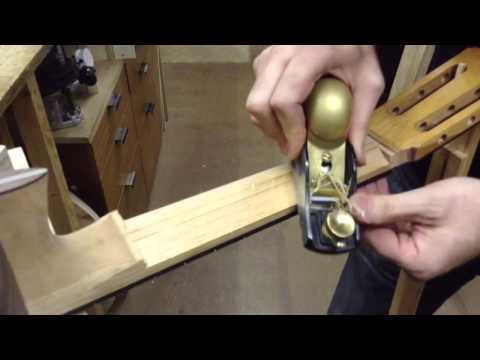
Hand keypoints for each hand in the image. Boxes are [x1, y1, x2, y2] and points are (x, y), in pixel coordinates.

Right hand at [246, 45, 384, 163]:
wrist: (341, 31)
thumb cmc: (355, 52)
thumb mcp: (368, 82)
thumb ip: (360, 119)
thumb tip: (355, 157)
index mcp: (308, 57)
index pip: (284, 100)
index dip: (289, 130)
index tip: (299, 148)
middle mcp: (281, 54)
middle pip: (259, 103)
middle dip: (273, 132)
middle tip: (291, 146)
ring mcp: (269, 56)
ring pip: (254, 100)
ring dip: (268, 124)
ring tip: (289, 133)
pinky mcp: (263, 60)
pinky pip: (256, 92)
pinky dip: (267, 111)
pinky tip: (286, 115)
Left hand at [351, 177, 479, 280]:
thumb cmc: (471, 206)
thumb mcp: (426, 203)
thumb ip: (388, 207)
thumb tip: (353, 207)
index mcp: (414, 260)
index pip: (372, 240)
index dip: (357, 218)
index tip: (344, 196)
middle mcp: (412, 262)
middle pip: (377, 235)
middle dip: (367, 210)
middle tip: (355, 184)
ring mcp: (417, 253)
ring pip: (385, 228)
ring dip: (377, 206)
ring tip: (368, 184)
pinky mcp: (421, 242)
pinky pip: (397, 225)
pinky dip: (390, 209)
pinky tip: (382, 190)